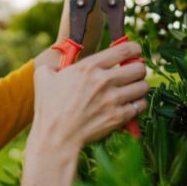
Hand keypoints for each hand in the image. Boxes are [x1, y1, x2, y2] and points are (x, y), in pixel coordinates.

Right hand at [31, 42, 148, 151]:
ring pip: (143, 86)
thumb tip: (58, 64)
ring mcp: (113, 99)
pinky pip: (141, 105)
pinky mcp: (119, 117)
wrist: (56, 136)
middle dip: (139, 69)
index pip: (124, 50)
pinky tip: (131, 105)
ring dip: (140, 87)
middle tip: (134, 74)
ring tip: (134, 90)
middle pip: (139, 68)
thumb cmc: (48, 107)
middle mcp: (104, 80)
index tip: (136, 52)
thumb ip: (54, 64)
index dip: (135, 49)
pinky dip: (138, 104)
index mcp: (89, 67)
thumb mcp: (43, 77)